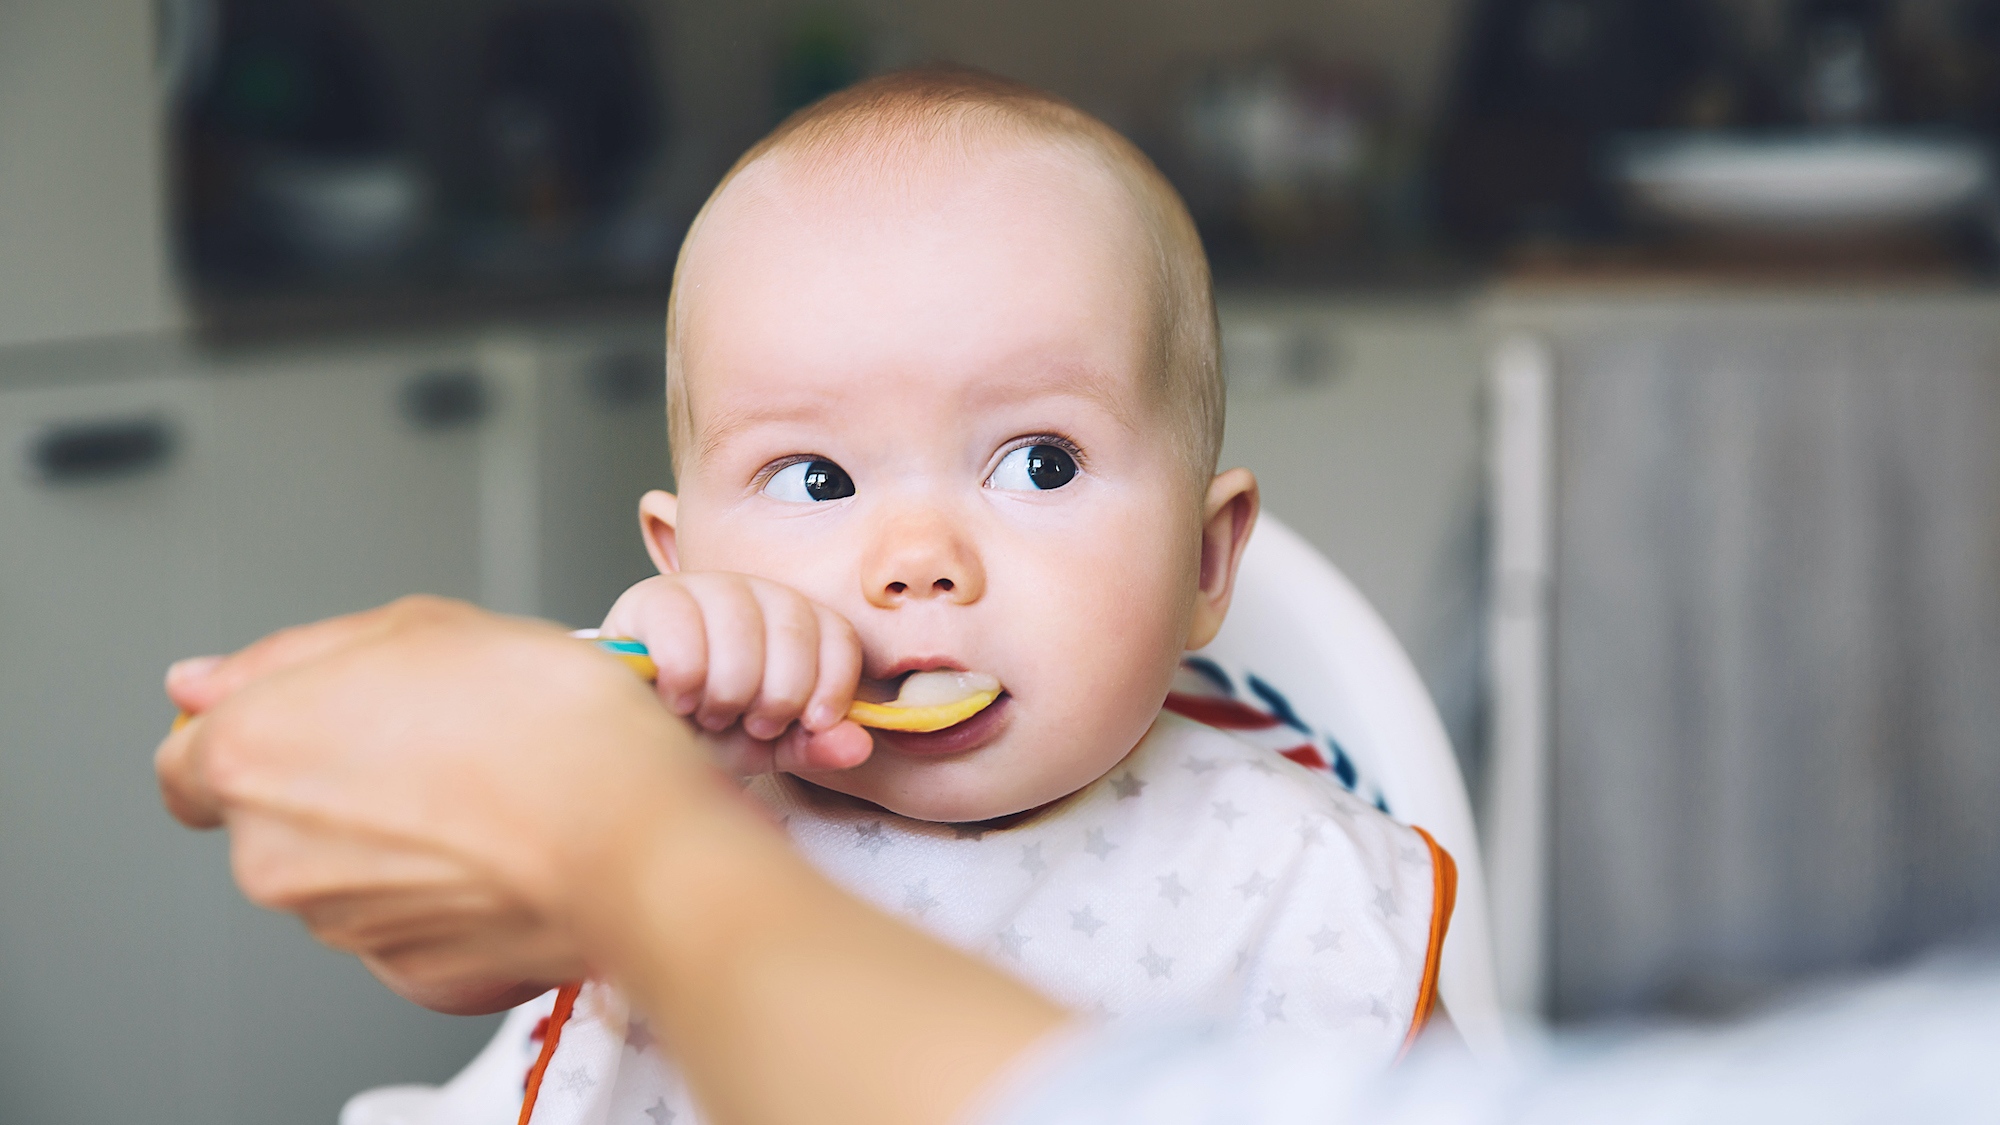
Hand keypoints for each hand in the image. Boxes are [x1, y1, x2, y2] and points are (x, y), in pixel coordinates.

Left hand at [155, 595, 1066, 1124]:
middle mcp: (274, 854)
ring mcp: (344, 925)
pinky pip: (414, 924)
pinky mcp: (415, 975)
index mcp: (253, 756)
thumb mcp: (423, 625)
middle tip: (441, 738)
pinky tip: (510, 848)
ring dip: (402, 836)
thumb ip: (294, 655)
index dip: (258, 733)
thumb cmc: (545, 721)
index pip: (188, 762)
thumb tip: (201, 684)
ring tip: (495, 788)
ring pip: (349, 873)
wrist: (637, 836)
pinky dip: (450, 893)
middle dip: (343, 782)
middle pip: (277, 817)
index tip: (320, 723)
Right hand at [601, 573, 872, 774]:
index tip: (810, 724)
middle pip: (794, 631)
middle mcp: (754, 591)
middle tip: (748, 722)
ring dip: (728, 690)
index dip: (831, 685)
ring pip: (740, 627)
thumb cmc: (706, 734)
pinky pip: (682, 627)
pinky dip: (685, 677)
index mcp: (794, 620)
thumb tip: (859, 744)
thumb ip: (814, 744)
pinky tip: (677, 699)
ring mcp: (702, 587)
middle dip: (776, 696)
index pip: (838, 633)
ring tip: (709, 713)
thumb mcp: (768, 746)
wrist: (637, 737)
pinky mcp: (650, 598)